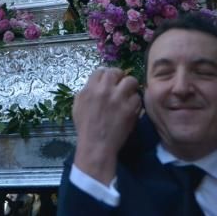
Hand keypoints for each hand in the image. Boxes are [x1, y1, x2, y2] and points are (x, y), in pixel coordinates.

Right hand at [72, 68, 140, 184]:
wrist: (97, 145)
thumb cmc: (85, 126)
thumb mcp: (78, 104)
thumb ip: (87, 90)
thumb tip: (96, 82)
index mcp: (91, 88)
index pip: (101, 70)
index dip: (106, 74)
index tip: (109, 80)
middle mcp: (105, 90)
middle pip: (117, 72)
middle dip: (120, 77)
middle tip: (121, 84)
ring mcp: (119, 99)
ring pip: (131, 81)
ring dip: (130, 87)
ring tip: (129, 94)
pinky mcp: (131, 109)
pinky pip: (138, 98)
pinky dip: (135, 102)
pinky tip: (131, 107)